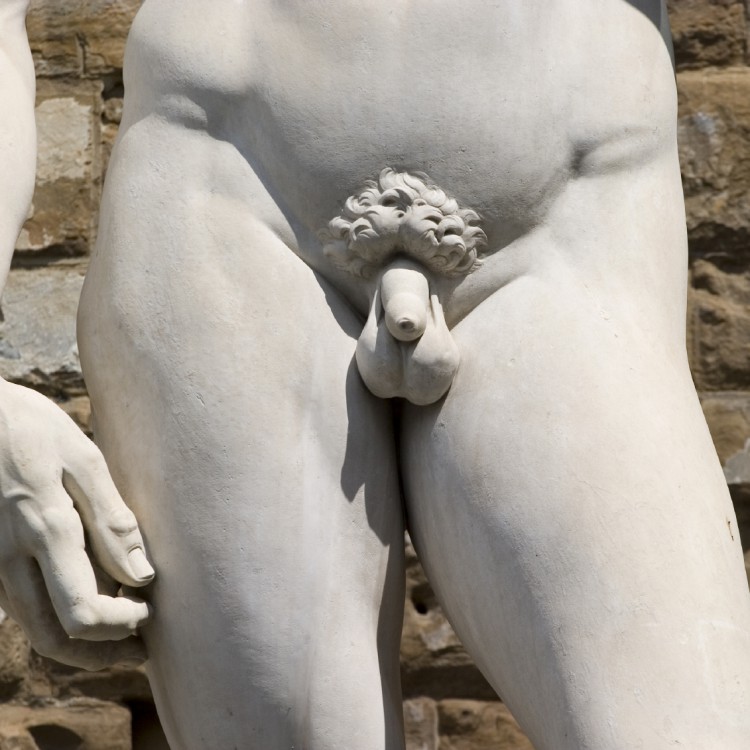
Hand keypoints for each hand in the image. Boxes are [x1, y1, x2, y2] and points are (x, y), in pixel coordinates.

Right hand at [0, 380, 154, 669]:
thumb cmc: (31, 428)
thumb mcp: (82, 459)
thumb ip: (111, 519)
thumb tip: (142, 575)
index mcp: (45, 530)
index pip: (82, 613)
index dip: (120, 626)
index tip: (150, 610)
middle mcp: (10, 558)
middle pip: (54, 638)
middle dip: (102, 651)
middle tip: (141, 645)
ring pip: (34, 629)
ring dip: (80, 643)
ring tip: (123, 632)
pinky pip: (23, 607)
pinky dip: (57, 619)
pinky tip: (91, 601)